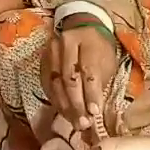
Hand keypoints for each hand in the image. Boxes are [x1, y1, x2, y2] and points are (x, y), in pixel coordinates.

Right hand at [45, 14, 118, 130]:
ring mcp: (51, 51)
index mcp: (87, 41)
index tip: (94, 113)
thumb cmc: (99, 48)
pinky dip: (56, 101)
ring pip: (55, 83)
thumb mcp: (107, 61)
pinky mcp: (43, 60)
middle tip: (83, 123)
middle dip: (76, 104)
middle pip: (69, 78)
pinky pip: (47, 84)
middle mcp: (65, 43)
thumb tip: (94, 111)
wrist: (81, 26)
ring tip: (75, 122)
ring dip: (65, 106)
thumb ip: (100, 83)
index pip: (87, 70)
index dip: (90, 93)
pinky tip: (64, 112)